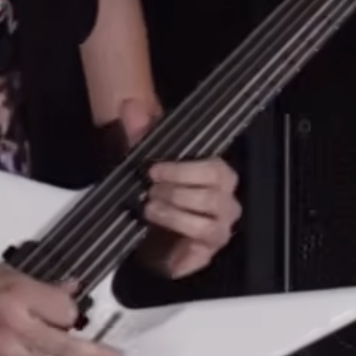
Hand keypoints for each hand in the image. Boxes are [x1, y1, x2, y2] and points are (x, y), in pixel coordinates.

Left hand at [120, 99, 240, 280]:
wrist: (153, 241)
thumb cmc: (158, 197)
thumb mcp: (145, 162)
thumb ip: (139, 133)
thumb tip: (130, 106)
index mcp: (216, 173)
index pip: (213, 167)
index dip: (182, 169)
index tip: (153, 170)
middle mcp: (225, 199)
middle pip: (211, 193)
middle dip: (175, 191)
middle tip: (150, 190)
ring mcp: (221, 226)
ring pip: (206, 219)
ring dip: (174, 213)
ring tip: (150, 209)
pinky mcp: (211, 249)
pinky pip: (203, 244)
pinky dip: (180, 237)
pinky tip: (160, 231)